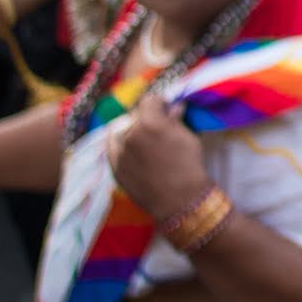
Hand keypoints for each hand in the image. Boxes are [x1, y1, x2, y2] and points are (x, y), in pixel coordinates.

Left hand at [106, 91, 212, 221]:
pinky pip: (112, 148)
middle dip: (146, 118)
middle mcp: (129, 133)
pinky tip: (128, 148)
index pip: (150, 101)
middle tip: (157, 128)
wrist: (179, 201)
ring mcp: (119, 151)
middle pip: (135, 116)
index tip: (165, 110)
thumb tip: (175, 107)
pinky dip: (119, 145)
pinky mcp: (115, 167)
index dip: (160, 104)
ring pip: (121, 131)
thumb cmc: (188, 166)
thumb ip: (176, 120)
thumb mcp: (187, 138)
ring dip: (131, 131)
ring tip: (142, 140)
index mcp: (149, 121)